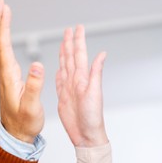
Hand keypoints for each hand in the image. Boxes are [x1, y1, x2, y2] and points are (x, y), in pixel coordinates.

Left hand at [0, 0, 44, 143]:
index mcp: (9, 77)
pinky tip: (7, 34)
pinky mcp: (10, 78)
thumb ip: (34, 86)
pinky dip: (5, 38)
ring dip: (2, 26)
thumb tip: (36, 64)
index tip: (4, 7)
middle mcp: (4, 73)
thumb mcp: (32, 107)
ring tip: (3, 9)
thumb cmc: (25, 123)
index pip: (4, 45)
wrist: (17, 136)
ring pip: (1, 45)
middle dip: (0, 18)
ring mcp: (6, 75)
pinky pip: (5, 52)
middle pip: (0, 40)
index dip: (4, 25)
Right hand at [55, 25, 107, 146]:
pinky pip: (59, 81)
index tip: (77, 28)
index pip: (80, 55)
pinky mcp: (63, 98)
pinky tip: (59, 67)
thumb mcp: (94, 92)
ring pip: (65, 67)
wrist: (86, 135)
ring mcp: (69, 89)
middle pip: (71, 58)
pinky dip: (58, 72)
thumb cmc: (92, 117)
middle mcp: (76, 81)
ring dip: (64, 54)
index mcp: (83, 78)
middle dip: (70, 43)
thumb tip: (102, 54)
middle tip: (69, 30)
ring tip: (63, 43)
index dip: (78, 41)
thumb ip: (96, 72)